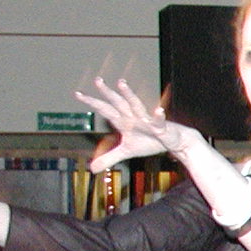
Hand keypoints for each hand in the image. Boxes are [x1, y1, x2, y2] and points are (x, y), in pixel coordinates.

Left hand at [74, 77, 192, 169]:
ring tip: (121, 83)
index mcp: (123, 121)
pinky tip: (158, 110)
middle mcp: (133, 117)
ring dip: (129, 95)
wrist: (173, 141)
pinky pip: (159, 123)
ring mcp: (147, 121)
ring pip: (136, 105)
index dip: (92, 102)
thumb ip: (109, 158)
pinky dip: (159, 117)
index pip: (105, 110)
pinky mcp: (161, 128)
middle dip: (107, 93)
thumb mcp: (126, 151)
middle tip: (97, 81)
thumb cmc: (150, 141)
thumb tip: (92, 169)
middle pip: (117, 103)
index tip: (77, 94)